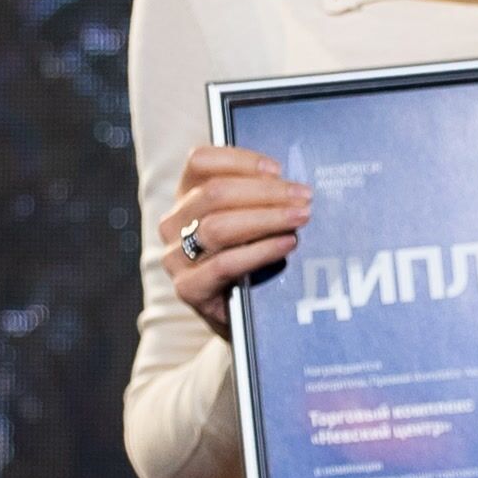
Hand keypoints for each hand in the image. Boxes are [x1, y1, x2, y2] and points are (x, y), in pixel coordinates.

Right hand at [161, 146, 310, 337]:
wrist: (240, 317)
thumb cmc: (251, 258)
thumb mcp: (250, 220)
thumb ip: (260, 196)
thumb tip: (294, 179)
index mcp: (186, 197)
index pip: (200, 162)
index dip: (240, 160)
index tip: (277, 169)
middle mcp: (173, 224)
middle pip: (214, 193)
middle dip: (266, 192)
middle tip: (304, 196)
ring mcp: (175, 257)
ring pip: (217, 227)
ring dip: (266, 218)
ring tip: (301, 218)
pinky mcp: (187, 289)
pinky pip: (224, 264)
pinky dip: (260, 251)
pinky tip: (287, 244)